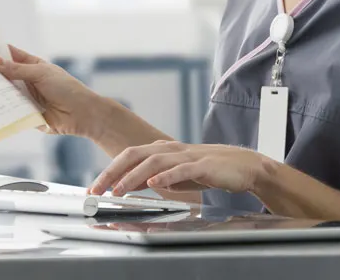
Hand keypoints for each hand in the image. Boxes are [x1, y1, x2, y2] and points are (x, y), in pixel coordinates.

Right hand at [0, 46, 105, 139]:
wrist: (81, 114)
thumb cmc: (66, 88)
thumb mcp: (41, 73)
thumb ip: (17, 69)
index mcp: (33, 67)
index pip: (12, 56)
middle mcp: (28, 81)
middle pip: (5, 76)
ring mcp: (26, 98)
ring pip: (5, 93)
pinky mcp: (25, 114)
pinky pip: (9, 111)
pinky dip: (0, 109)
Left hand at [89, 141, 274, 196]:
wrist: (244, 166)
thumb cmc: (211, 170)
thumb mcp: (179, 176)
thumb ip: (159, 178)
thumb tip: (138, 184)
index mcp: (164, 150)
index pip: (130, 156)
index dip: (110, 170)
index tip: (95, 187)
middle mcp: (172, 149)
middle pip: (135, 154)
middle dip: (113, 172)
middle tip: (97, 189)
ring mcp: (187, 155)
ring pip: (154, 161)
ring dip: (133, 176)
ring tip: (118, 190)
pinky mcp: (203, 165)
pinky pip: (181, 169)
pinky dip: (166, 176)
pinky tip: (153, 183)